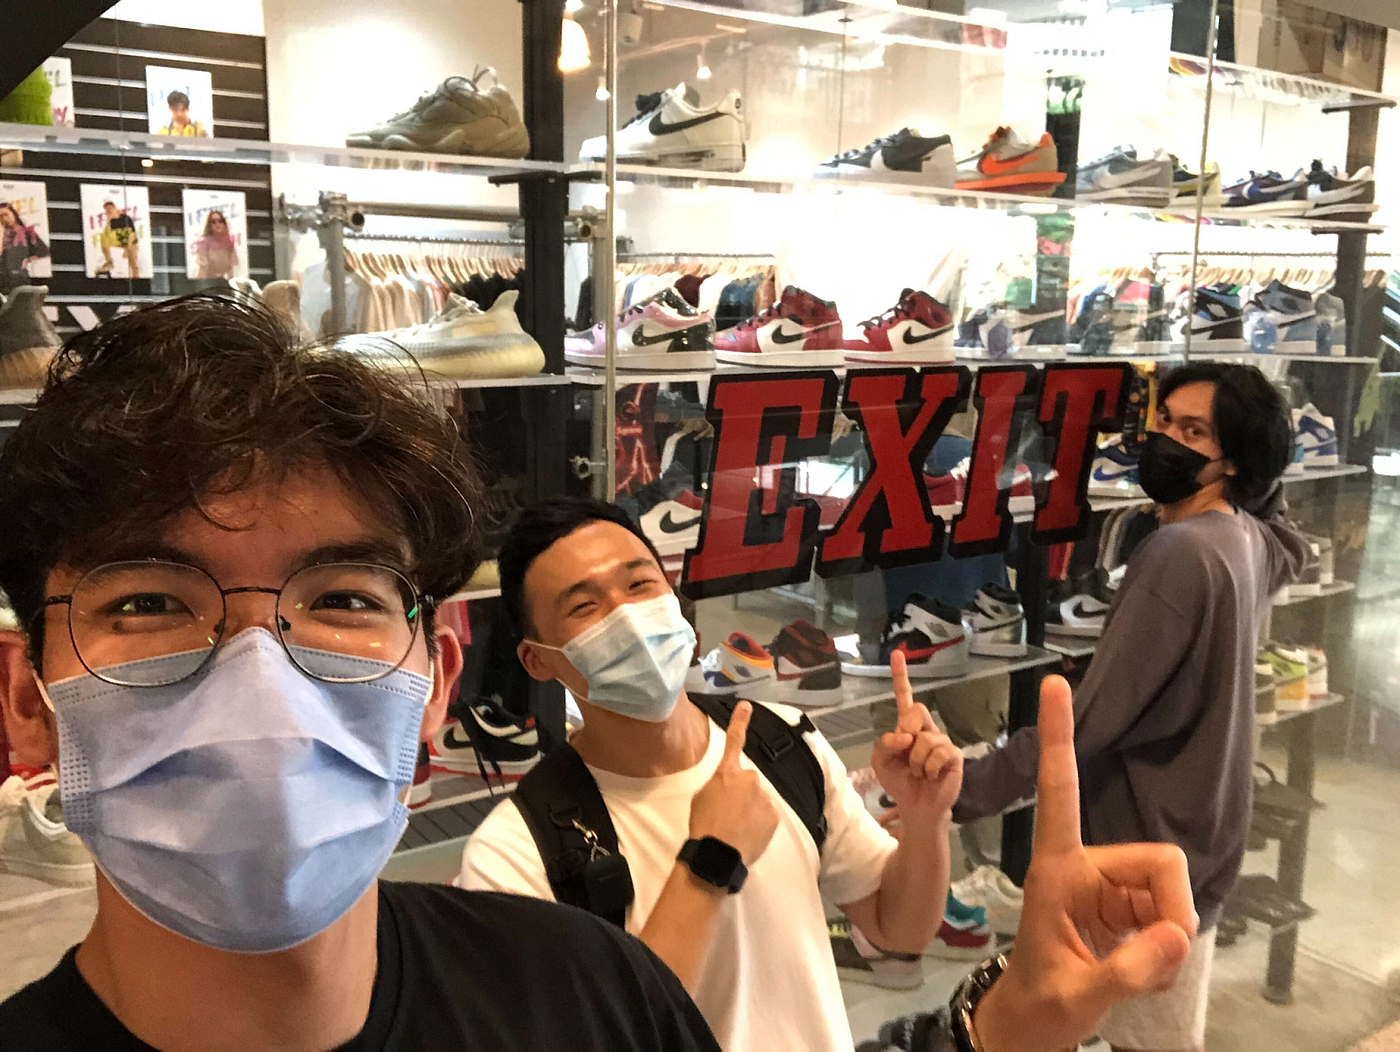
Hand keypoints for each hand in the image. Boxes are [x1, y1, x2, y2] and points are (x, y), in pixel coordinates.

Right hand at [688, 702, 779, 868]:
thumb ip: (718, 784)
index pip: (734, 742)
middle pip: (748, 782)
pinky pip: (767, 816)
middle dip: (742, 794)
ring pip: (758, 800)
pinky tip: (747, 835)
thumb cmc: (703, 824)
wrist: (718, 852)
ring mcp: (764, 797)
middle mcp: (750, 779)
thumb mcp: (702, 797)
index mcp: (727, 772)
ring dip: (751, 810)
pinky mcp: (774, 816)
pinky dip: (760, 823)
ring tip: (737, 828)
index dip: (740, 722)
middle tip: (728, 814)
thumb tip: (728, 786)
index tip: (746, 706)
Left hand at [870, 650, 961, 822]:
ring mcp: (941, 741)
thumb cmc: (899, 782)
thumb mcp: (880, 762)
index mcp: (906, 727)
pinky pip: (937, 754)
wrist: (916, 808)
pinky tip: (930, 776)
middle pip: (917, 709)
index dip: (901, 675)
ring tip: (918, 772)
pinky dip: (927, 769)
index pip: (905, 696)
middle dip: (907, 727)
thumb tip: (904, 734)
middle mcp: (926, 729)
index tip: (898, 652)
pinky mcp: (953, 756)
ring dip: (914, 761)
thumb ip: (885, 744)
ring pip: (924, 738)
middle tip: (905, 747)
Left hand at [974, 676, 1197, 1051]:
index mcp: (1055, 867)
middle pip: (1159, 863)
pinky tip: (1145, 970)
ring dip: (1168, 940)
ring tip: (1137, 973)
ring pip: (1171, 895)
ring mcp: (1109, 888)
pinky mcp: (1128, 911)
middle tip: (1157, 959)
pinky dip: (1168, 951)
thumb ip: (1126, 968)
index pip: (1059, 792)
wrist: (1031, 1028)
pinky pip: (1171, 918)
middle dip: (1171, 914)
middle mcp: (1084, 867)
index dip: (1058, 741)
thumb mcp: (1078, 994)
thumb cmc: (1038, 1005)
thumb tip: (1177, 936)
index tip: (1054, 686)